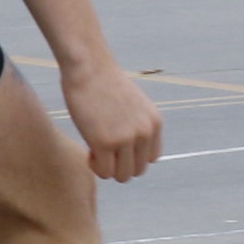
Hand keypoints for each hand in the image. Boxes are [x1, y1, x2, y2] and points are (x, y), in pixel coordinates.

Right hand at [61, 61, 162, 183]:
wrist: (88, 67)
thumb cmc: (104, 83)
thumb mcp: (134, 105)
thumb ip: (137, 126)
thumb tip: (130, 151)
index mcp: (154, 124)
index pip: (151, 158)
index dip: (132, 156)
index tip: (116, 145)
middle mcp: (144, 133)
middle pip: (137, 170)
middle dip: (119, 165)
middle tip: (103, 149)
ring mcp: (126, 139)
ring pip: (122, 176)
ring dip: (107, 169)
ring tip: (95, 151)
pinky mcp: (104, 143)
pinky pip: (104, 172)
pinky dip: (95, 167)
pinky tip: (89, 150)